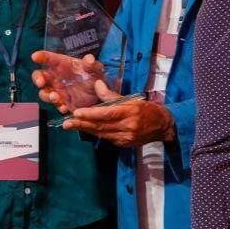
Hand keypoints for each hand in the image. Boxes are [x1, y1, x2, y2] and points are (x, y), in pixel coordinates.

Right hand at [30, 50, 103, 113]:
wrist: (99, 96)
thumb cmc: (94, 78)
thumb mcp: (95, 69)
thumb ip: (91, 64)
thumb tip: (89, 60)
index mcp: (63, 65)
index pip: (49, 58)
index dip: (41, 56)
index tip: (35, 57)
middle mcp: (56, 77)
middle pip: (40, 75)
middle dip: (38, 78)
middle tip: (41, 82)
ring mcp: (57, 90)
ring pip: (44, 92)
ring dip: (47, 95)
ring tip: (56, 97)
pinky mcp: (61, 102)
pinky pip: (55, 105)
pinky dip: (58, 106)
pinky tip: (63, 107)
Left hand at [61, 80, 175, 146]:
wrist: (163, 126)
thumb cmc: (147, 109)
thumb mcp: (132, 98)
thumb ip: (112, 95)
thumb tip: (97, 84)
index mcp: (130, 112)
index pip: (107, 114)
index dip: (91, 114)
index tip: (77, 113)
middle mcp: (128, 126)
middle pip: (101, 126)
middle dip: (82, 124)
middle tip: (67, 123)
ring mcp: (126, 138)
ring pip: (102, 133)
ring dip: (86, 130)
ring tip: (71, 126)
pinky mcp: (124, 144)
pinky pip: (107, 138)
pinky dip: (96, 133)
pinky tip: (86, 129)